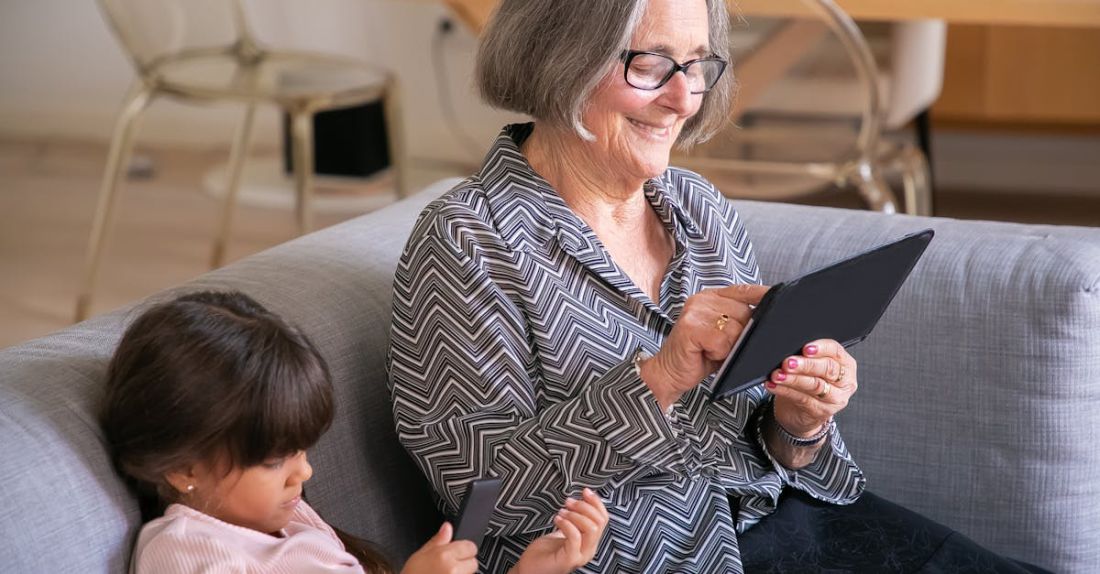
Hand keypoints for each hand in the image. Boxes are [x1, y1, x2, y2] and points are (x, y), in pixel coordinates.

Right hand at [401, 522, 478, 573]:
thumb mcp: (420, 555)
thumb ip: (438, 541)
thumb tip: (447, 527)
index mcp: (444, 556)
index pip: (470, 547)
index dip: (464, 549)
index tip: (457, 553)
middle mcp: (453, 570)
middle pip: (473, 562)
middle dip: (464, 564)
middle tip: (448, 568)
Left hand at [512, 488, 608, 573]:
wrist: (530, 570)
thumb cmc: (544, 552)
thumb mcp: (564, 531)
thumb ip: (575, 521)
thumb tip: (581, 501)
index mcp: (590, 542)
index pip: (603, 519)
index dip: (596, 502)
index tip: (585, 491)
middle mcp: (589, 550)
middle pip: (599, 522)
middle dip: (584, 506)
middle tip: (568, 502)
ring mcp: (581, 556)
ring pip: (591, 528)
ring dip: (575, 514)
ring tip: (561, 512)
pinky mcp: (569, 559)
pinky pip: (575, 537)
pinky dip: (566, 523)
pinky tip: (557, 520)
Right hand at [641, 284, 769, 409]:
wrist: (669, 372)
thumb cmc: (698, 355)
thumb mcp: (722, 335)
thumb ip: (739, 322)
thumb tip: (767, 321)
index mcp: (711, 297)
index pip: (743, 290)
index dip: (761, 294)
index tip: (779, 296)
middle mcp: (702, 300)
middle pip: (744, 312)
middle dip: (742, 335)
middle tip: (724, 347)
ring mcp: (695, 312)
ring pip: (735, 329)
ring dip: (730, 347)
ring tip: (713, 351)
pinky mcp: (690, 327)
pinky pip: (721, 341)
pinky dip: (718, 353)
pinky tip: (706, 354)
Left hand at [766, 339, 858, 436]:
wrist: (803, 411)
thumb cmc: (810, 381)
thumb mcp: (813, 366)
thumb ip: (807, 356)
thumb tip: (789, 348)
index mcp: (846, 364)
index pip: (836, 351)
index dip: (821, 348)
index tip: (805, 348)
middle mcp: (844, 382)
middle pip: (827, 369)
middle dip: (805, 364)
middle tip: (788, 362)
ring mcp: (834, 399)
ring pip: (815, 385)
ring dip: (793, 379)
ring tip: (777, 375)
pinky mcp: (821, 412)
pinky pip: (802, 399)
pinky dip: (785, 390)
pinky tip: (774, 385)